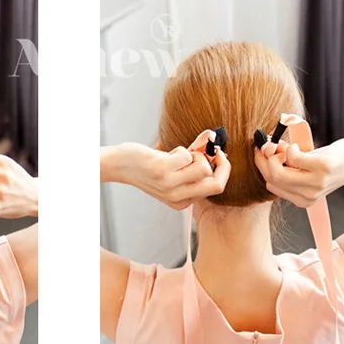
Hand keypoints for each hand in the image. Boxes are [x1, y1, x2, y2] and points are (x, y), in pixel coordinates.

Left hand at [102, 137, 230, 209]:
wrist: (121, 165)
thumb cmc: (149, 165)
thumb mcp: (174, 170)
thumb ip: (196, 160)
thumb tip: (215, 141)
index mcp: (183, 202)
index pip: (215, 188)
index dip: (221, 169)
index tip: (218, 155)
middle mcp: (177, 197)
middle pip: (216, 185)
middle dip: (222, 164)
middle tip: (215, 151)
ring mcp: (170, 185)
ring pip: (204, 168)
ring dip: (197, 155)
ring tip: (182, 154)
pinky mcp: (162, 170)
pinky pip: (187, 155)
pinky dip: (181, 149)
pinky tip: (168, 152)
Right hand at [254, 135, 343, 207]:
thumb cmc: (331, 163)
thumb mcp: (308, 172)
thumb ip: (288, 167)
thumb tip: (265, 150)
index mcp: (303, 200)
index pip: (270, 184)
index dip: (262, 165)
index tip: (261, 152)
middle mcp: (308, 196)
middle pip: (271, 177)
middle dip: (263, 158)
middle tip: (268, 145)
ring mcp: (315, 183)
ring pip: (277, 171)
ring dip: (275, 153)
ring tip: (284, 146)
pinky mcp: (321, 168)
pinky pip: (292, 156)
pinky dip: (290, 148)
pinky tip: (297, 147)